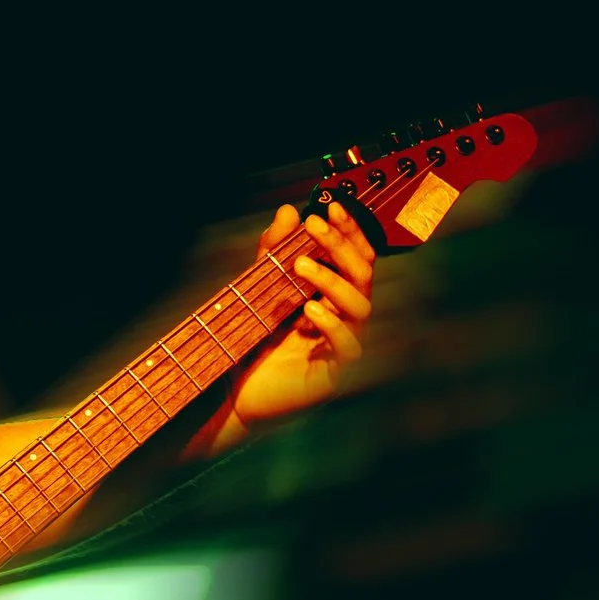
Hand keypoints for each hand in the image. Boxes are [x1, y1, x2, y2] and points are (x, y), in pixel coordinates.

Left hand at [221, 200, 376, 439]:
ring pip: (360, 307)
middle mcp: (346, 318)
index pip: (356, 258)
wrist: (236, 392)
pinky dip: (332, 326)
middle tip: (314, 225)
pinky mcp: (335, 374)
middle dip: (341, 246)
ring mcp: (345, 346)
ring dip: (332, 280)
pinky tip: (309, 310)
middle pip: (362, 275)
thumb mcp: (261, 288)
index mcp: (335, 297)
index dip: (349, 232)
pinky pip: (348, 347)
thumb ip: (273, 252)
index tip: (331, 207)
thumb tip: (288, 211)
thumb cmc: (255, 340)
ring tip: (300, 264)